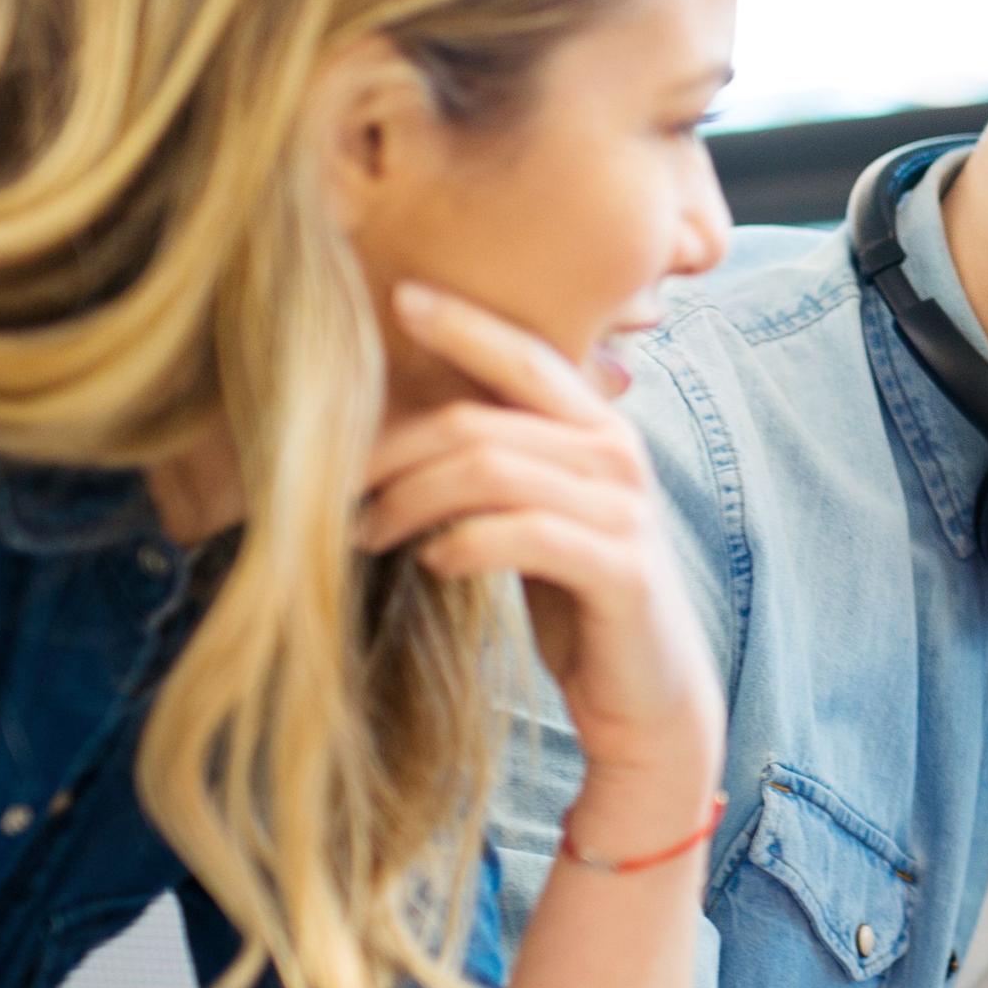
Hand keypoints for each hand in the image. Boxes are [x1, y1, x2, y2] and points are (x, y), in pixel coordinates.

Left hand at [360, 283, 722, 807]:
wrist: (647, 692)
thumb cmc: (576, 597)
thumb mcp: (536, 513)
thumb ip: (498, 462)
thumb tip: (393, 429)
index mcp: (597, 427)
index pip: (524, 355)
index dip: (463, 323)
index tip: (398, 296)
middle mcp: (618, 454)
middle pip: (481, 422)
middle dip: (395, 453)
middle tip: (340, 492)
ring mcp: (625, 510)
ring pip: (491, 472)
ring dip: (411, 502)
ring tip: (369, 534)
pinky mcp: (620, 569)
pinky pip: (522, 534)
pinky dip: (462, 544)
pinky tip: (434, 563)